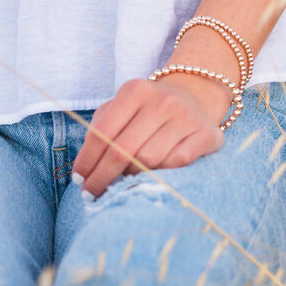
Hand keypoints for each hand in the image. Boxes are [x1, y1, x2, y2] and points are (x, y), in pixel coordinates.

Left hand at [70, 76, 227, 200]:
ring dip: (131, 178)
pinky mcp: (206, 134)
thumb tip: (84, 170)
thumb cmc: (149, 108)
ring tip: (123, 183)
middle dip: (102, 177)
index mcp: (135, 91)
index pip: (103, 131)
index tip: (79, 181)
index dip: (87, 160)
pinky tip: (153, 178)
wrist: (196, 94)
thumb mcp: (123, 106)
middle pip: (123, 150)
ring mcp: (185, 117)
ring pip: (149, 160)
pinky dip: (162, 174)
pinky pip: (177, 163)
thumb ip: (102, 128)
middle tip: (91, 195)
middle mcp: (161, 101)